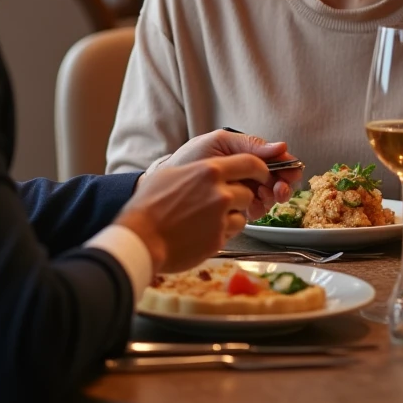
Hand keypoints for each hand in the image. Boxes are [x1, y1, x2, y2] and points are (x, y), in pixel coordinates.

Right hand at [116, 154, 271, 271]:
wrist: (140, 238)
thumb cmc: (149, 205)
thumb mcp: (172, 174)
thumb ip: (199, 171)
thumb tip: (214, 168)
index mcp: (209, 170)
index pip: (251, 163)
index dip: (261, 169)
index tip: (262, 174)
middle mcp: (220, 192)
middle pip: (248, 192)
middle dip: (241, 197)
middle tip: (224, 202)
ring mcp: (221, 217)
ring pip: (243, 214)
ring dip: (233, 215)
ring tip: (209, 218)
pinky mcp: (219, 240)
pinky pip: (232, 233)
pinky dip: (223, 232)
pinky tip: (204, 232)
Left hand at [155, 129, 299, 219]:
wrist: (165, 187)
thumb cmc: (189, 159)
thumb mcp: (217, 144)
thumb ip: (248, 146)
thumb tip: (281, 146)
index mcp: (243, 153)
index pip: (276, 159)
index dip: (287, 166)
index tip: (291, 175)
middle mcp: (246, 172)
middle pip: (277, 179)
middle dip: (281, 185)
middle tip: (277, 192)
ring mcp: (242, 191)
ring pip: (269, 196)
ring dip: (269, 198)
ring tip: (259, 199)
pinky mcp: (235, 209)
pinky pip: (255, 210)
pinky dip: (256, 210)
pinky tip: (248, 209)